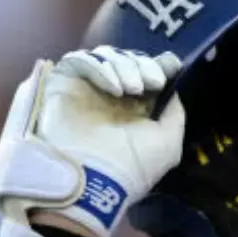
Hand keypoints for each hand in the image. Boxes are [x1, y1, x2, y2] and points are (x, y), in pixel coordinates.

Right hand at [0, 46, 184, 236]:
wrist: (94, 179)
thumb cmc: (134, 166)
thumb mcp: (168, 143)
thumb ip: (174, 114)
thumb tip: (173, 89)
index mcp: (136, 109)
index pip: (146, 74)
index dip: (159, 66)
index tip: (171, 64)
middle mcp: (111, 97)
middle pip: (128, 61)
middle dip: (143, 66)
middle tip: (152, 82)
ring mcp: (87, 89)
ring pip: (106, 57)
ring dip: (124, 67)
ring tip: (131, 89)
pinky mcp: (64, 83)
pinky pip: (80, 61)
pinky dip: (100, 68)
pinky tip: (115, 89)